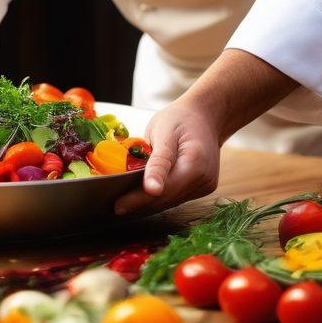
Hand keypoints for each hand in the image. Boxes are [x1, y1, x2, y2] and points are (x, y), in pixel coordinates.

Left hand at [115, 98, 219, 215]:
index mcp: (196, 163)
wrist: (205, 116)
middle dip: (140, 203)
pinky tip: (143, 193)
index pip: (164, 189)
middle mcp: (204, 179)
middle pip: (167, 198)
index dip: (139, 200)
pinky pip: (176, 196)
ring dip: (149, 202)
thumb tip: (152, 189)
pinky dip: (160, 196)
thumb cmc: (180, 119)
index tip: (118, 206)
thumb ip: (158, 163)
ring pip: (171, 201)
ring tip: (125, 200)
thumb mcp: (163, 133)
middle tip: (116, 205)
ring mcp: (205, 185)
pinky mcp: (203, 187)